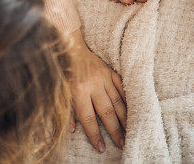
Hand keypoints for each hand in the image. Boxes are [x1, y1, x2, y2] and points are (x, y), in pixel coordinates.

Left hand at [66, 30, 126, 151]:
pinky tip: (133, 108)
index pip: (88, 118)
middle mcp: (93, 85)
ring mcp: (104, 77)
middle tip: (122, 142)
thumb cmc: (64, 72)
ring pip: (117, 100)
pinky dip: (128, 98)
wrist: (72, 47)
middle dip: (115, 129)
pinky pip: (122, 86)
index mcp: (79, 92)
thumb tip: (73, 129)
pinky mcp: (111, 71)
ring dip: (124, 117)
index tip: (101, 147)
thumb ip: (67, 111)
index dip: (95, 134)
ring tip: (131, 129)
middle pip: (106, 112)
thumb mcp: (60, 92)